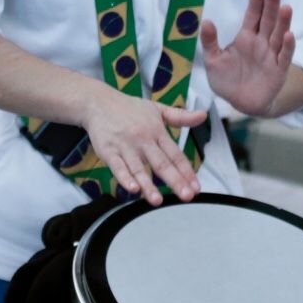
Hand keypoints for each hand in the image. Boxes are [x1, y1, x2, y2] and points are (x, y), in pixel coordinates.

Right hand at [81, 87, 206, 205]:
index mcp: (157, 131)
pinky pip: (117, 167)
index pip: (175, 154)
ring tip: (158, 200)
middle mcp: (143, 139)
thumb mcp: (157, 109)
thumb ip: (181, 116)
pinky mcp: (108, 152)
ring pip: (139, 169)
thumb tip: (204, 115)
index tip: (196, 187)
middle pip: (161, 163)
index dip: (187, 171)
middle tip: (186, 196)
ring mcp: (125, 146)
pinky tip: (133, 189)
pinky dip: (125, 178)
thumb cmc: (129, 108)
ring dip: (148, 185)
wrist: (98, 102)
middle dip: (175, 181)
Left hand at [200, 0, 295, 115]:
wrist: (239, 103)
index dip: (256, 0)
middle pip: (268, 20)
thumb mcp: (213, 60)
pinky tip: (288, 35)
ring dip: (283, 22)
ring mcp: (271, 55)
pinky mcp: (278, 71)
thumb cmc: (226, 79)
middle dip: (271, 4)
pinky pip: (284, 57)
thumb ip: (210, 42)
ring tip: (286, 7)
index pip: (253, 14)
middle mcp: (261, 43)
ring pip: (278, 35)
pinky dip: (286, 46)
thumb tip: (206, 21)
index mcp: (246, 37)